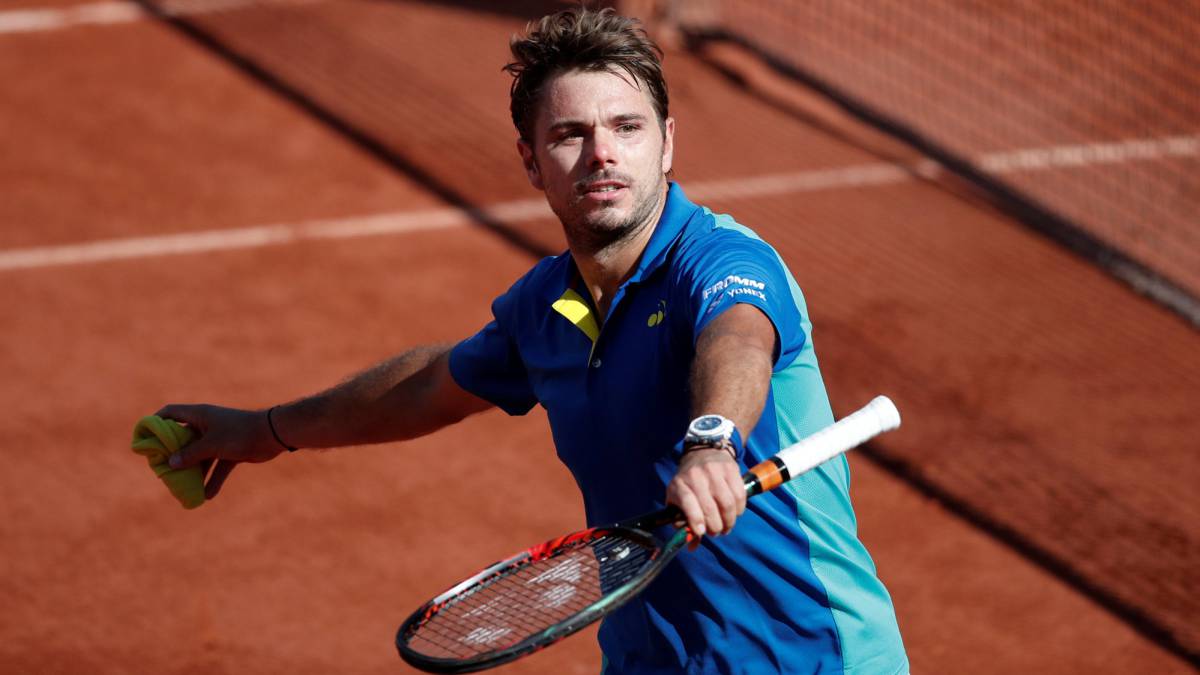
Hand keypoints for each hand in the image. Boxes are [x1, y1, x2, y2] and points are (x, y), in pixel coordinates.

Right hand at [154, 403, 286, 499]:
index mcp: (198, 415)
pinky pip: (217, 466)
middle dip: (173, 455)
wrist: (272, 435)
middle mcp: (206, 425)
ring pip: (200, 456)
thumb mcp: (211, 445)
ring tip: (182, 489)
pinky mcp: (231, 451)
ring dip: (193, 472)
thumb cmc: (239, 434)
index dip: (154, 423)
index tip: (143, 438)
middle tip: (161, 470)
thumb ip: (190, 454)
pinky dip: (213, 479)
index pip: (169, 413)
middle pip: (182, 439)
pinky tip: (207, 496)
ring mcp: (219, 438)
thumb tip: (170, 463)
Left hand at [665, 446, 746, 549]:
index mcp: (680, 485)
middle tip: (716, 532)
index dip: (695, 520)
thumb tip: (691, 546)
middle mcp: (696, 476)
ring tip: (726, 526)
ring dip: (729, 521)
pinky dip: (739, 510)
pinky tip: (735, 513)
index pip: (688, 502)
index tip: (702, 533)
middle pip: (710, 508)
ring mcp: (714, 471)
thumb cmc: (688, 483)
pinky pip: (740, 496)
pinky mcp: (730, 469)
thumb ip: (684, 523)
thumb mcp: (679, 499)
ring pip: (727, 504)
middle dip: (715, 526)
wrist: (702, 453)